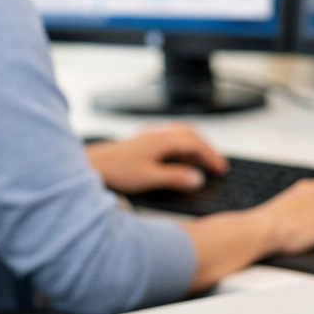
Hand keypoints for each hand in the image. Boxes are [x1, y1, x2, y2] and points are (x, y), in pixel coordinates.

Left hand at [86, 125, 227, 194]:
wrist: (92, 165)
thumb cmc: (116, 170)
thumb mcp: (150, 178)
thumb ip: (176, 178)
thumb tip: (197, 179)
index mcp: (162, 141)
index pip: (196, 144)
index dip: (211, 157)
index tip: (221, 169)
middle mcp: (157, 134)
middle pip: (191, 135)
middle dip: (206, 148)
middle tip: (216, 164)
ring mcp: (149, 136)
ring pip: (180, 135)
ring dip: (194, 147)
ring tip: (200, 163)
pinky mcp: (143, 142)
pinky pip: (169, 139)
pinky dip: (180, 148)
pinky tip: (177, 160)